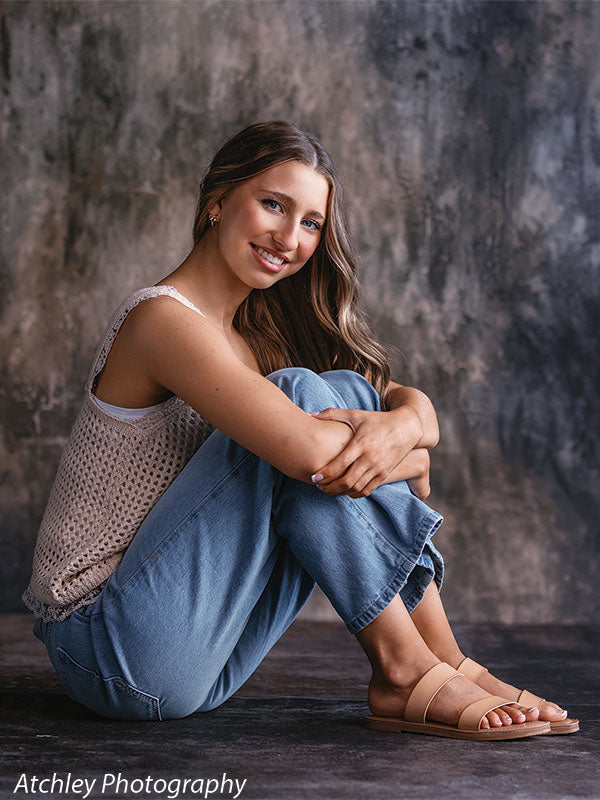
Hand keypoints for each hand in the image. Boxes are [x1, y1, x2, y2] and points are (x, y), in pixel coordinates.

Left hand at [308, 405, 424, 497]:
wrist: (407, 428)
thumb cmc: (378, 420)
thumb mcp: (356, 415)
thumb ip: (332, 414)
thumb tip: (309, 414)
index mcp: (361, 444)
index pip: (340, 465)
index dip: (325, 474)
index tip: (314, 478)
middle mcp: (370, 458)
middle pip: (347, 481)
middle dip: (330, 487)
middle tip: (319, 486)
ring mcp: (379, 468)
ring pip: (356, 488)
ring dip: (340, 492)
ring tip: (329, 489)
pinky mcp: (385, 475)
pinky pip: (367, 490)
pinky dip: (354, 493)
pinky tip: (345, 490)